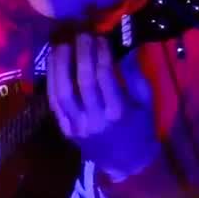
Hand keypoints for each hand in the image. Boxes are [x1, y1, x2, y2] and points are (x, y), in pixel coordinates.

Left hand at [48, 34, 158, 181]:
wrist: (127, 162)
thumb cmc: (141, 128)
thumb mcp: (146, 102)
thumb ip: (135, 76)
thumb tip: (124, 48)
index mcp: (119, 112)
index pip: (105, 76)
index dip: (101, 53)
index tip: (100, 37)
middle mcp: (96, 119)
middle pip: (83, 81)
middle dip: (82, 54)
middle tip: (81, 35)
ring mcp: (78, 126)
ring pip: (63, 91)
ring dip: (60, 66)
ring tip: (62, 45)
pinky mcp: (67, 130)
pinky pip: (55, 104)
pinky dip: (52, 82)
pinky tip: (54, 65)